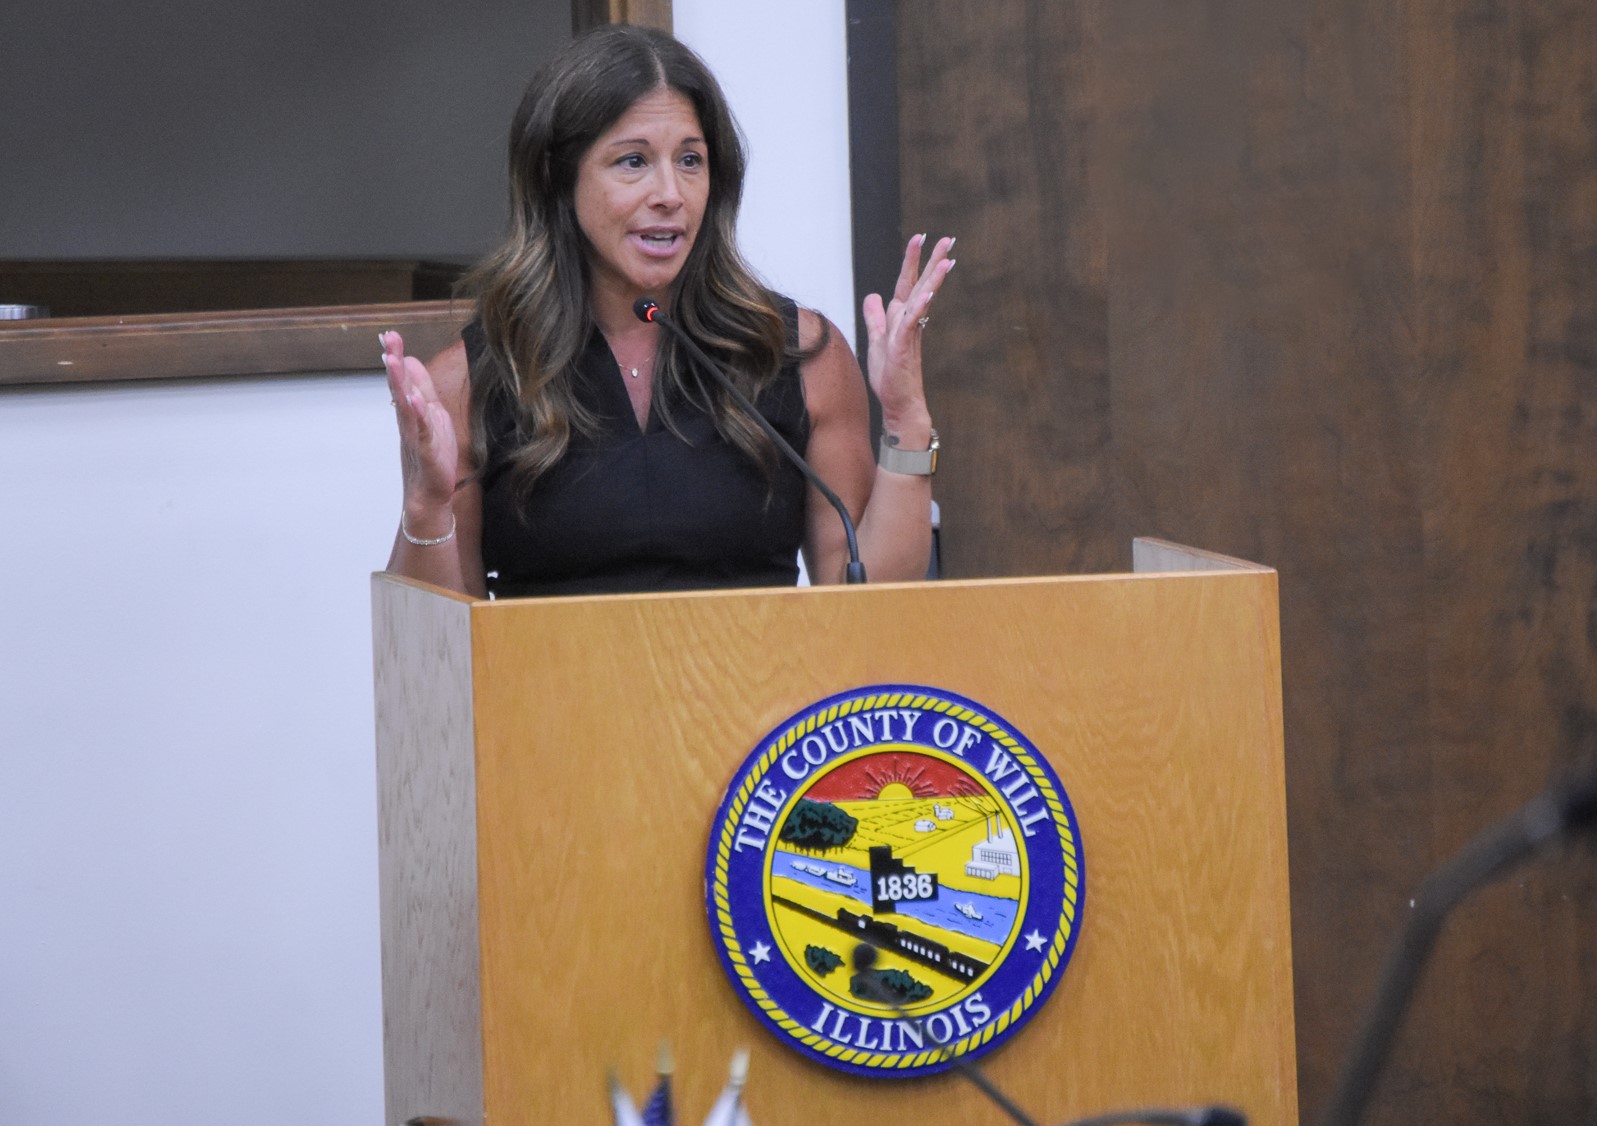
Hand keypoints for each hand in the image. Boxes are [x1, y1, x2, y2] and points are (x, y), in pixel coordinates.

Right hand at [381, 331, 458, 514]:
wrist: (429, 493)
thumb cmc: (432, 455)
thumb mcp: (433, 414)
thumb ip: (424, 389)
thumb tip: (412, 361)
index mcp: (411, 410)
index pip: (402, 379)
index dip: (396, 357)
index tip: (390, 334)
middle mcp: (409, 420)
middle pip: (399, 386)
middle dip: (394, 361)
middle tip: (388, 339)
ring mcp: (416, 434)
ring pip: (405, 404)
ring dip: (399, 383)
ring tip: (394, 361)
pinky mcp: (426, 450)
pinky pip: (421, 429)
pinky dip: (417, 413)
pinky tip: (414, 399)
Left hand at [861, 233, 954, 433]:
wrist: (898, 404)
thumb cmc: (890, 376)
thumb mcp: (876, 340)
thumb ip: (876, 318)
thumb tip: (873, 297)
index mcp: (901, 318)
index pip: (908, 284)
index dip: (912, 261)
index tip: (921, 238)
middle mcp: (908, 322)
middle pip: (921, 285)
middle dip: (933, 261)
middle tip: (948, 239)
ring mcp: (908, 333)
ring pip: (922, 300)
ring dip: (934, 279)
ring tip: (948, 259)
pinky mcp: (904, 347)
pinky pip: (912, 322)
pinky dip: (920, 307)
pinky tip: (929, 292)